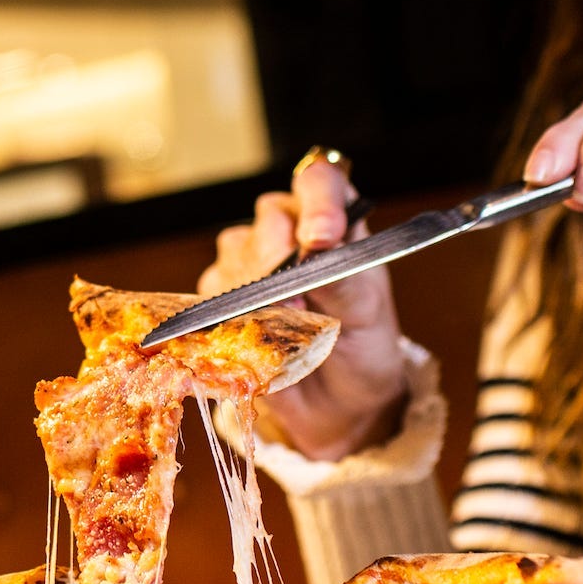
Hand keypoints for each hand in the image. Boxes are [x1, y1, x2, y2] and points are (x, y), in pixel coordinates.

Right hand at [199, 156, 408, 461]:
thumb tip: (316, 249)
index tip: (320, 237)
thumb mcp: (367, 315)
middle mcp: (291, 231)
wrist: (340, 403)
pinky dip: (235, 316)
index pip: (320, 180)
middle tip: (300, 303)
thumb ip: (343, 280)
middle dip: (281, 259)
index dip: (317, 200)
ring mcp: (253, 261)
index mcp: (335, 221)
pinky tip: (260, 335)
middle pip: (270, 217)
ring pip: (237, 251)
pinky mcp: (225, 297)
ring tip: (289, 328)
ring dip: (260, 293)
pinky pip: (215, 292)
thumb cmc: (362, 348)